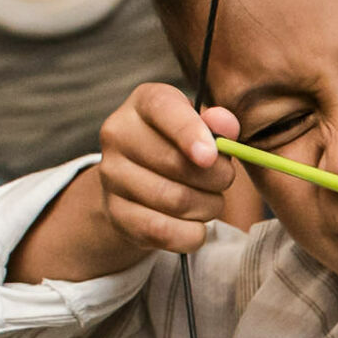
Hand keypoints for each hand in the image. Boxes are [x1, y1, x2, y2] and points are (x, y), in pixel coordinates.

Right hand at [97, 83, 240, 253]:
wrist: (139, 184)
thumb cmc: (182, 149)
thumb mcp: (203, 129)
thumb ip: (219, 125)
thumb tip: (226, 126)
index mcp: (145, 103)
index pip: (164, 109)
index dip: (190, 133)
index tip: (210, 156)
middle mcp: (119, 134)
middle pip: (178, 163)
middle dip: (218, 178)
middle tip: (224, 180)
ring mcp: (111, 174)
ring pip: (176, 200)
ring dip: (208, 207)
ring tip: (209, 201)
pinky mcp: (115, 212)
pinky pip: (162, 230)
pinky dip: (191, 234)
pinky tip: (196, 226)